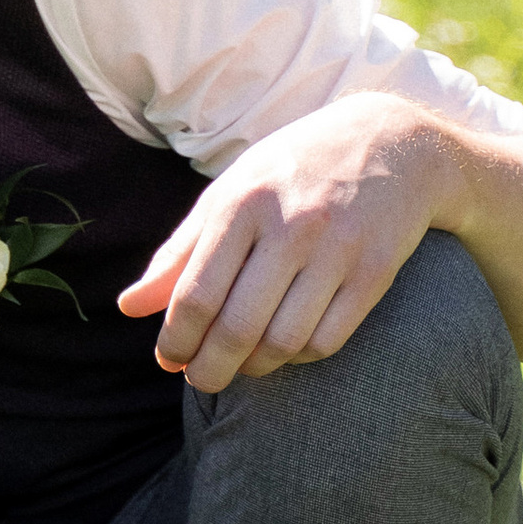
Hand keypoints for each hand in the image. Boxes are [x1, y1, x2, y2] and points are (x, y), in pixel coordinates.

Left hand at [119, 93, 445, 391]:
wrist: (393, 142)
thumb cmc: (293, 170)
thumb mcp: (231, 193)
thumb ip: (179, 252)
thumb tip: (128, 308)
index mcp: (243, 203)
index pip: (196, 294)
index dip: (176, 340)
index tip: (169, 360)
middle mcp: (291, 226)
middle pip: (237, 327)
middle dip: (209, 369)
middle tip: (200, 381)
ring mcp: (337, 250)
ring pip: (283, 341)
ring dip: (254, 368)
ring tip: (241, 365)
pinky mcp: (376, 271)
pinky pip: (327, 340)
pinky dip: (298, 358)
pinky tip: (285, 348)